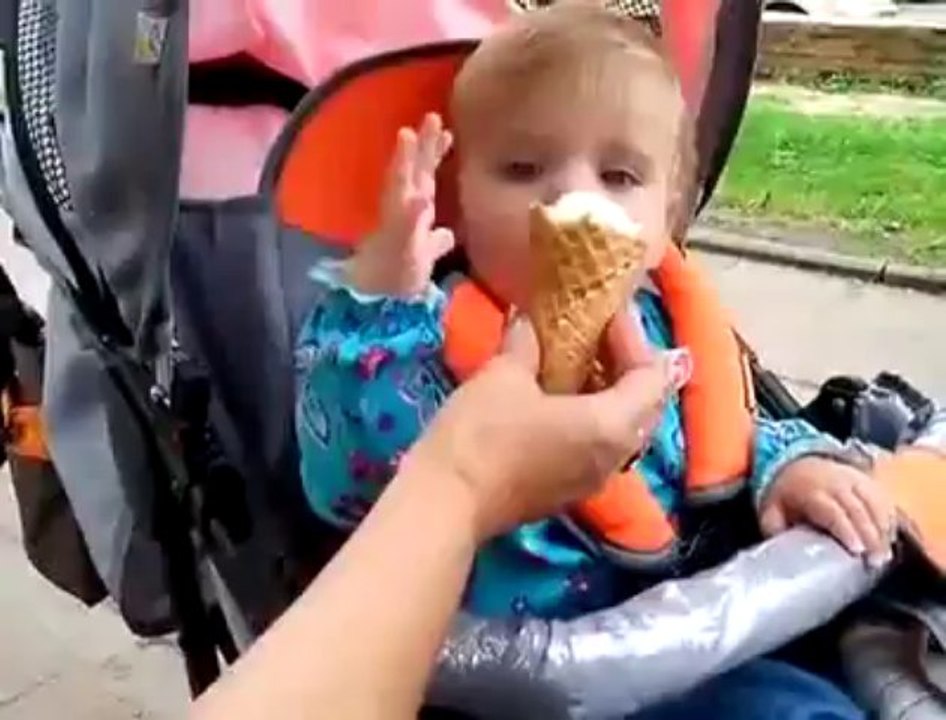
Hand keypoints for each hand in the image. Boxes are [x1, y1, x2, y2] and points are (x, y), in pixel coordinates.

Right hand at [347, 113, 454, 296]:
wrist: (380, 301)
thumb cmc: (399, 276)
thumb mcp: (424, 255)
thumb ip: (435, 241)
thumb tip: (446, 233)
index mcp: (413, 212)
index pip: (425, 177)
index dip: (434, 153)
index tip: (447, 130)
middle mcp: (404, 212)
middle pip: (415, 173)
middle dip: (423, 145)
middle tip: (433, 116)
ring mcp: (398, 226)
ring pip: (402, 189)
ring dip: (405, 163)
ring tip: (408, 136)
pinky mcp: (395, 245)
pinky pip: (404, 228)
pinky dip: (411, 213)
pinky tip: (419, 200)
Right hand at [402, 311, 681, 540]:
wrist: (447, 502)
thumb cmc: (483, 434)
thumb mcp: (503, 375)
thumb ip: (527, 343)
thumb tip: (530, 319)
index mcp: (612, 425)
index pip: (651, 375)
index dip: (634, 337)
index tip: (608, 311)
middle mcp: (616, 456)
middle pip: (646, 404)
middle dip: (630, 364)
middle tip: (602, 332)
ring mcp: (594, 478)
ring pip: (624, 427)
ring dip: (612, 391)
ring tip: (583, 359)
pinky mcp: (569, 489)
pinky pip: (600, 444)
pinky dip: (594, 415)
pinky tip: (562, 395)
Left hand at [760, 456, 896, 566]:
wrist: (795, 463)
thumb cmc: (785, 495)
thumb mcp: (771, 511)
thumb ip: (776, 530)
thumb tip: (782, 552)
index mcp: (811, 492)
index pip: (832, 512)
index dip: (846, 530)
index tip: (857, 551)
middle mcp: (836, 483)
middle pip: (859, 510)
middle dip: (870, 537)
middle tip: (876, 562)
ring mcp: (854, 479)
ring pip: (876, 504)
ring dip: (883, 530)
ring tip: (885, 555)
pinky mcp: (867, 481)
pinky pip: (884, 499)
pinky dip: (890, 519)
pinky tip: (890, 539)